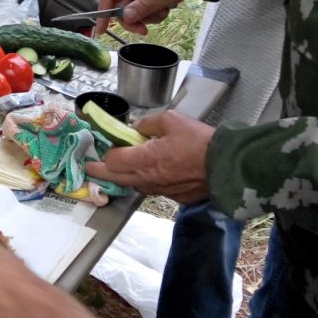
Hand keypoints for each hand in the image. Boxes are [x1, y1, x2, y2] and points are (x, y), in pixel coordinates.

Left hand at [86, 110, 213, 202]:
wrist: (226, 165)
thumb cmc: (199, 141)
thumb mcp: (171, 120)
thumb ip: (147, 124)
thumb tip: (135, 129)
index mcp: (144, 160)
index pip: (112, 161)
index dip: (107, 153)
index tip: (104, 146)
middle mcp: (148, 179)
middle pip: (116, 178)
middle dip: (101, 172)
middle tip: (91, 167)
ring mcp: (160, 190)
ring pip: (134, 185)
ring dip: (125, 177)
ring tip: (122, 167)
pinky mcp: (174, 197)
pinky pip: (153, 188)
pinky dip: (148, 180)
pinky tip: (153, 171)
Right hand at [95, 0, 202, 34]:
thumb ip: (144, 6)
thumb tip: (124, 17)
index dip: (103, 12)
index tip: (102, 30)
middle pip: (122, 8)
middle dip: (134, 20)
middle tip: (145, 30)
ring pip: (135, 12)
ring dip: (148, 17)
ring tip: (164, 10)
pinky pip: (145, 11)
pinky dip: (155, 14)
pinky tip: (166, 8)